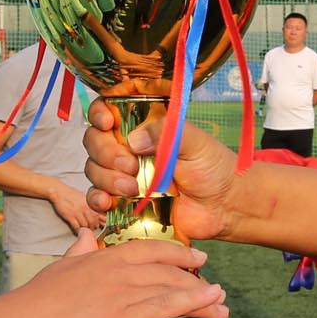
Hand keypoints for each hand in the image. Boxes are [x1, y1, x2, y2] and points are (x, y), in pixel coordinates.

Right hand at [0, 230, 227, 317]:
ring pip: (174, 286)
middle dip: (194, 275)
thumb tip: (88, 235)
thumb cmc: (33, 306)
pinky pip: (170, 306)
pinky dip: (196, 303)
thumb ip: (78, 252)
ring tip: (223, 302)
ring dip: (203, 293)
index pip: (148, 249)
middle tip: (214, 285)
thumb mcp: (58, 269)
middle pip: (167, 267)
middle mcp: (118, 269)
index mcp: (102, 258)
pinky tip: (214, 305)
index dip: (175, 252)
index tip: (194, 258)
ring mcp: (124, 292)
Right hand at [46, 179, 102, 232]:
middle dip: (94, 227)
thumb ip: (93, 206)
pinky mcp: (70, 217)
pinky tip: (78, 230)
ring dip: (86, 229)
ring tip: (85, 229)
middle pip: (94, 222)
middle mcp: (85, 208)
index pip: (101, 215)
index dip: (102, 221)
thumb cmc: (72, 195)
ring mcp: (78, 212)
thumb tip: (102, 214)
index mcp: (90, 203)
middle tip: (92, 227)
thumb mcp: (85, 198)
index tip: (102, 224)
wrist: (59, 192)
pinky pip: (76, 227)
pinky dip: (78, 230)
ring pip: (86, 226)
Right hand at [82, 101, 236, 241]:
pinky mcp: (123, 202)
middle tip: (132, 166)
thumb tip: (133, 139)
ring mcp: (124, 176)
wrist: (223, 207)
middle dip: (106, 153)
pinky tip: (108, 202)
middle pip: (94, 141)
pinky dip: (96, 200)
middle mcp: (129, 149)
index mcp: (144, 127)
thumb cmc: (213, 168)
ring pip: (93, 170)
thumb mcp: (195, 142)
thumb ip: (165, 133)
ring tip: (133, 189)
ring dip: (106, 178)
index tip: (107, 123)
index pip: (108, 111)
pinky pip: (96, 199)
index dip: (99, 114)